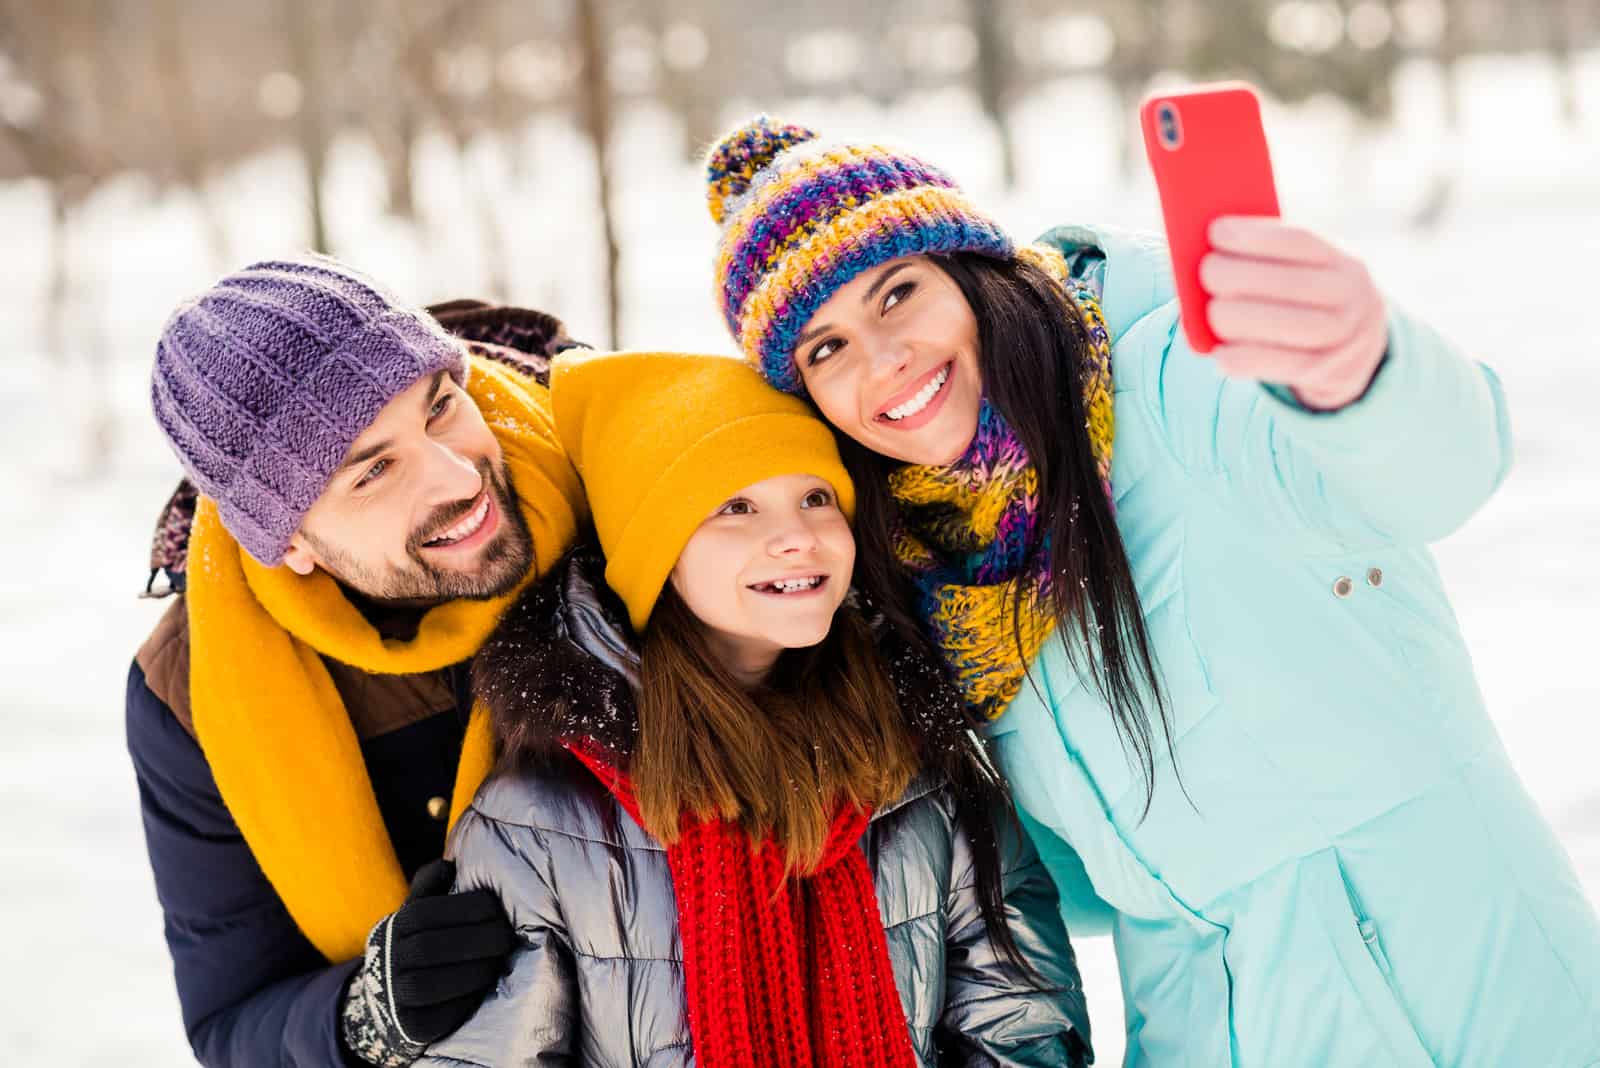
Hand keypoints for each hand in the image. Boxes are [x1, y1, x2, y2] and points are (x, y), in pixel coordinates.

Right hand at [340, 859, 514, 1064]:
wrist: (388, 996)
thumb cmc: (416, 942)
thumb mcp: (416, 911)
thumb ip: (430, 885)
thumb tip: (450, 863)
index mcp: (396, 927)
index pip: (427, 914)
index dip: (465, 909)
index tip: (495, 908)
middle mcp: (389, 961)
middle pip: (431, 948)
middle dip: (477, 940)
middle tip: (506, 936)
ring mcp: (396, 996)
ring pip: (432, 984)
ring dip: (474, 970)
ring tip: (498, 960)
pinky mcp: (412, 1026)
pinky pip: (440, 1015)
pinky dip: (465, 1000)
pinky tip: (484, 986)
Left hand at [1199, 216, 1388, 410]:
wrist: (1355, 352)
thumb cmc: (1308, 300)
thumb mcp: (1307, 272)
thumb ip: (1268, 260)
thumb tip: (1201, 252)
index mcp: (1343, 263)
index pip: (1300, 241)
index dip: (1255, 236)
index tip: (1217, 231)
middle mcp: (1349, 298)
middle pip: (1290, 282)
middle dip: (1239, 275)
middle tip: (1208, 271)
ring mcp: (1341, 338)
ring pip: (1285, 324)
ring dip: (1237, 318)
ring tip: (1212, 311)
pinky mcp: (1323, 373)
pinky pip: (1278, 365)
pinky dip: (1243, 358)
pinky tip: (1220, 353)